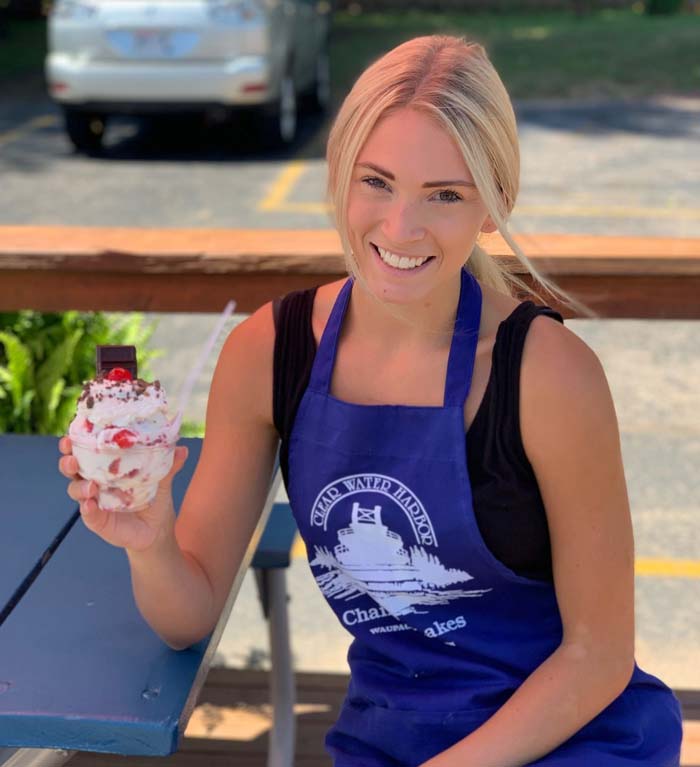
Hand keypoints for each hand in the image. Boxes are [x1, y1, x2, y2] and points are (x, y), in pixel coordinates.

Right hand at [58, 436, 188, 552]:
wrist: (157, 529)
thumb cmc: (153, 498)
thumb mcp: (161, 480)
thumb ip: (169, 465)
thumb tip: (182, 449)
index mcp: (106, 467)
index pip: (85, 451)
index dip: (74, 443)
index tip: (71, 435)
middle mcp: (95, 482)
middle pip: (72, 469)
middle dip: (68, 461)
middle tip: (72, 458)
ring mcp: (94, 501)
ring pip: (76, 490)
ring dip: (79, 486)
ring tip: (91, 487)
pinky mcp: (98, 520)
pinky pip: (88, 514)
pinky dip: (87, 509)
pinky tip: (90, 505)